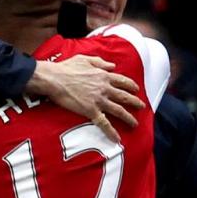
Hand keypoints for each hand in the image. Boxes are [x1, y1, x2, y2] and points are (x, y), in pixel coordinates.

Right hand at [26, 55, 144, 141]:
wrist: (55, 79)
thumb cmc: (66, 68)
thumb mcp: (84, 59)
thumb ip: (100, 62)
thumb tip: (112, 65)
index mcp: (103, 75)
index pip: (122, 81)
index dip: (131, 85)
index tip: (136, 89)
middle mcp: (104, 88)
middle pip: (124, 96)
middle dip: (135, 102)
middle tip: (142, 106)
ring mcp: (99, 100)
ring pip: (118, 110)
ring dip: (128, 117)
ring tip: (135, 123)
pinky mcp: (91, 111)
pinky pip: (104, 123)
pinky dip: (111, 132)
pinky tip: (117, 139)